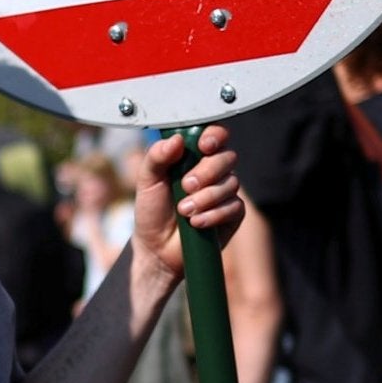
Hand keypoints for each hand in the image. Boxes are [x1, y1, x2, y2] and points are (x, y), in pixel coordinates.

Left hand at [133, 127, 244, 282]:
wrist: (157, 247)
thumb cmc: (152, 210)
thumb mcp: (147, 181)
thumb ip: (156, 157)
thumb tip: (176, 140)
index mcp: (192, 157)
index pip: (214, 135)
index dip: (214, 136)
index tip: (203, 145)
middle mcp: (213, 171)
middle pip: (227, 157)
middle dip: (207, 171)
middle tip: (186, 185)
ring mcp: (225, 192)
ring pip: (231, 183)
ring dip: (206, 198)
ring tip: (184, 210)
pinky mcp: (233, 213)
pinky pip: (234, 207)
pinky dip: (213, 215)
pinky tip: (196, 223)